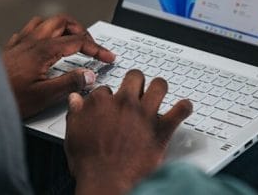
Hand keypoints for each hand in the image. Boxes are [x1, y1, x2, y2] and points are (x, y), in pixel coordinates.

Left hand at [2, 15, 115, 118]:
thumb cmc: (8, 98)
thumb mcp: (44, 96)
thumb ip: (69, 83)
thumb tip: (89, 75)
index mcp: (44, 50)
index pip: (78, 41)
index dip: (97, 49)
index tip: (108, 57)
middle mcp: (32, 41)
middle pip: (62, 21)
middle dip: (81, 30)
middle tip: (90, 45)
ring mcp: (20, 42)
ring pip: (45, 21)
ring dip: (61, 27)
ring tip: (70, 40)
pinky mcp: (10, 48)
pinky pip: (29, 30)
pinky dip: (42, 32)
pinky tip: (43, 44)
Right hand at [65, 70, 192, 194]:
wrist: (107, 181)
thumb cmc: (90, 162)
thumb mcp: (73, 133)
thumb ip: (75, 113)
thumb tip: (75, 99)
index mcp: (101, 103)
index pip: (106, 89)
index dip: (108, 96)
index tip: (109, 103)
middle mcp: (124, 103)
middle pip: (135, 77)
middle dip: (136, 81)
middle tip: (136, 89)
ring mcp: (144, 114)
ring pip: (159, 85)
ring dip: (160, 88)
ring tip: (159, 92)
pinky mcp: (161, 129)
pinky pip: (180, 111)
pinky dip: (184, 108)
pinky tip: (184, 107)